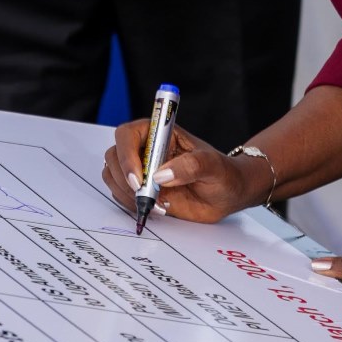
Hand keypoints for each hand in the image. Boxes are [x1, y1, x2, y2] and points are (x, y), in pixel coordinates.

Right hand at [100, 116, 270, 221]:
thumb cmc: (224, 173)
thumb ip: (192, 166)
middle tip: (147, 196)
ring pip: (113, 176)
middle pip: (114, 156)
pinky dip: (131, 204)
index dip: (127, 155)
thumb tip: (162, 174)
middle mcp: (146, 149)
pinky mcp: (141, 189)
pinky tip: (156, 208)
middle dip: (125, 179)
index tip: (140, 177)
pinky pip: (121, 194)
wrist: (228, 194)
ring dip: (127, 194)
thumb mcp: (214, 167)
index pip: (128, 134)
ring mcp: (141, 169)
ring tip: (156, 204)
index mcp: (160, 132)